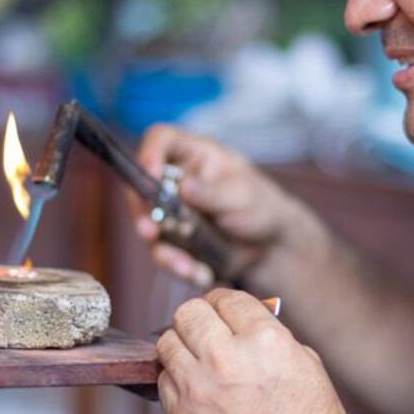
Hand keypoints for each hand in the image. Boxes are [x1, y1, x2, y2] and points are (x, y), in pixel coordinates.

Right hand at [131, 125, 317, 285]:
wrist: (272, 247)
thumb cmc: (262, 207)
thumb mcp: (243, 195)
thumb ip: (213, 192)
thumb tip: (182, 186)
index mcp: (196, 155)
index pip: (161, 139)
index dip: (149, 152)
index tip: (149, 174)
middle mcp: (176, 180)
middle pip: (142, 185)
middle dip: (142, 211)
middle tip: (150, 231)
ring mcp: (172, 211)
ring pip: (149, 225)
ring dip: (162, 249)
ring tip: (185, 266)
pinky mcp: (173, 239)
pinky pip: (164, 253)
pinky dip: (178, 266)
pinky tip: (200, 274)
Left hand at [157, 289, 394, 413]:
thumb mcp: (304, 364)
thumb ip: (269, 336)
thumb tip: (242, 322)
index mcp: (264, 340)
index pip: (226, 298)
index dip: (223, 302)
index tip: (221, 308)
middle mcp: (227, 359)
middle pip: (188, 313)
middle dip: (198, 317)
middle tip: (205, 327)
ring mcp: (199, 389)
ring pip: (166, 343)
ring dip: (182, 346)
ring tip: (197, 356)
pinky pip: (163, 380)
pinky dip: (176, 378)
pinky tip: (195, 387)